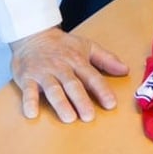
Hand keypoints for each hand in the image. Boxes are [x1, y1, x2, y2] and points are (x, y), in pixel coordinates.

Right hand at [9, 26, 128, 123]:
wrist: (34, 36)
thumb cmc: (63, 45)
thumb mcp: (87, 46)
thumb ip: (106, 59)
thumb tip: (125, 70)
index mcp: (77, 60)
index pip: (92, 76)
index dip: (102, 90)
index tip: (111, 104)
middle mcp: (61, 67)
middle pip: (73, 84)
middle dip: (81, 100)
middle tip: (89, 116)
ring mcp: (44, 73)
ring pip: (53, 89)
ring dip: (61, 103)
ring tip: (68, 117)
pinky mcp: (27, 77)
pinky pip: (27, 90)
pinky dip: (29, 101)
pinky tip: (32, 113)